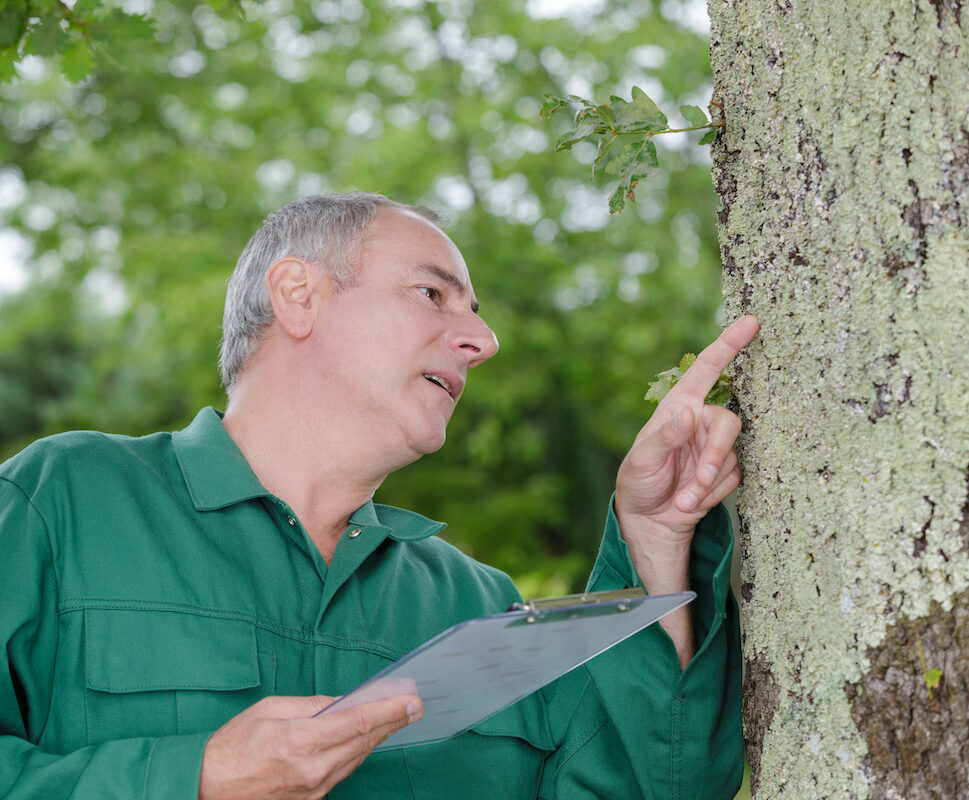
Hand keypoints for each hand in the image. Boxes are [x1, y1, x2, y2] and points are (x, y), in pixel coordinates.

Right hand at [198, 693, 422, 799]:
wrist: (205, 789)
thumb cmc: (232, 746)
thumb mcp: (270, 710)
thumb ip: (311, 705)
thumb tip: (341, 701)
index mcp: (304, 740)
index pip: (359, 722)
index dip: (390, 710)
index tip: (411, 701)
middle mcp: (314, 769)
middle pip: (365, 742)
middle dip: (392, 722)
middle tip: (414, 707)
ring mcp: (313, 789)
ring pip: (356, 759)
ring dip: (377, 738)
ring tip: (395, 719)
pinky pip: (341, 773)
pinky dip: (355, 754)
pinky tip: (363, 740)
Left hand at [616, 315, 758, 575]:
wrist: (649, 519)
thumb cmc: (637, 481)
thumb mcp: (641, 460)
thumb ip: (664, 437)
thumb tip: (690, 413)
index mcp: (678, 406)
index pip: (707, 369)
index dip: (728, 345)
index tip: (751, 322)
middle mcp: (700, 421)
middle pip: (728, 423)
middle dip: (716, 453)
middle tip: (699, 480)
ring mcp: (714, 446)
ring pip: (732, 455)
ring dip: (709, 482)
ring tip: (682, 499)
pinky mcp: (726, 470)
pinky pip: (735, 477)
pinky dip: (712, 493)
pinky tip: (690, 501)